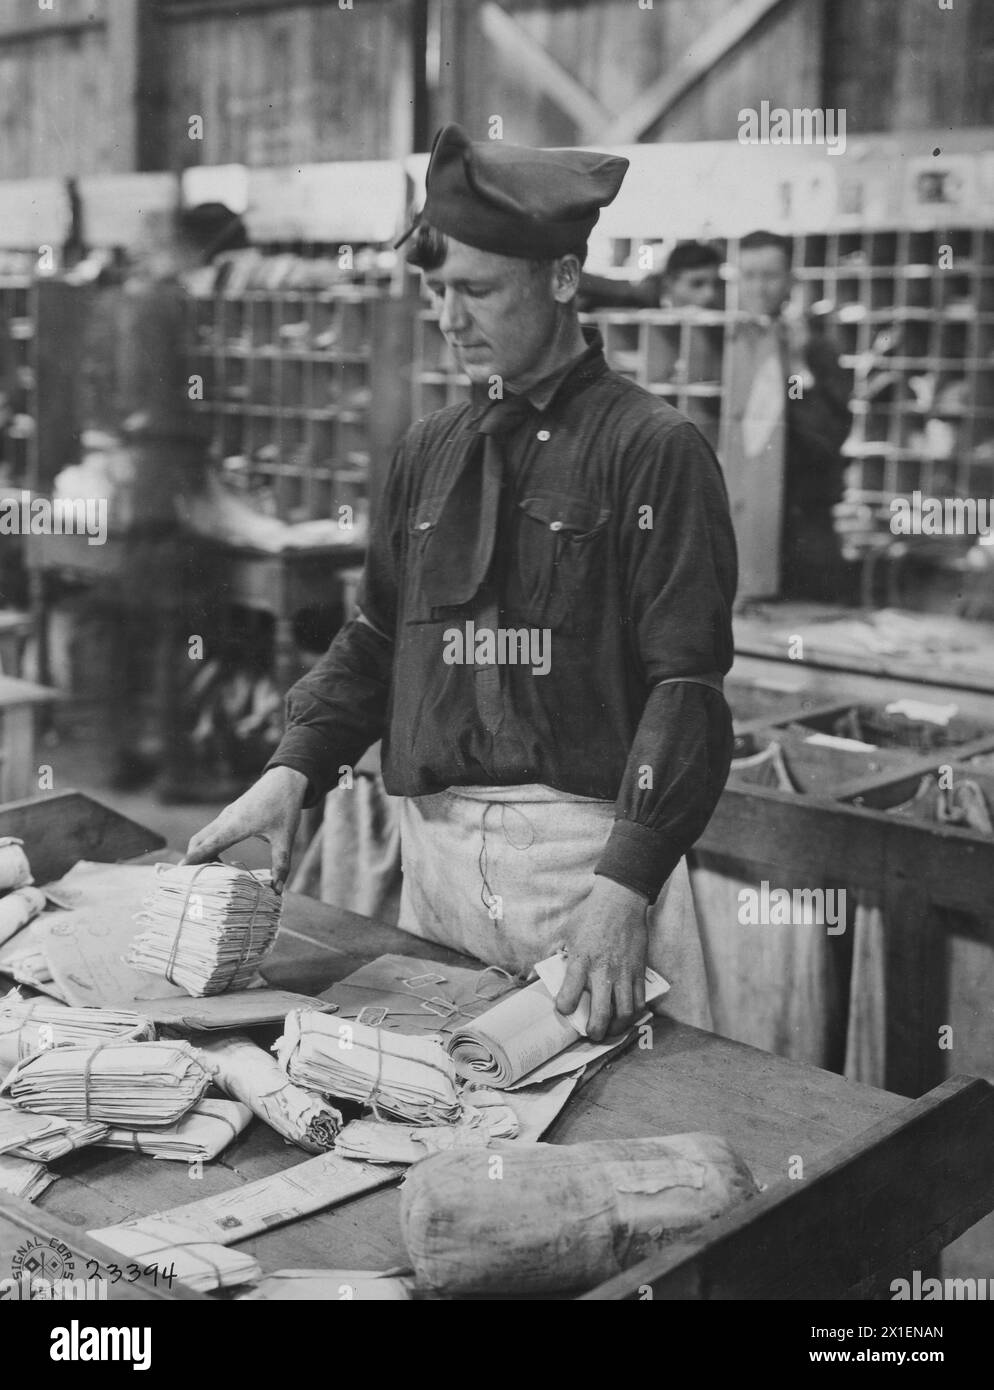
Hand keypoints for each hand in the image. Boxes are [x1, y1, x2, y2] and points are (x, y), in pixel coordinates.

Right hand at [181, 766, 308, 891]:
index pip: (209, 844)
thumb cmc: (285, 806)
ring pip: (203, 835)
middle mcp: (226, 819)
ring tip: (209, 875)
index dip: (194, 858)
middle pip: (198, 841)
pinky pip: (211, 832)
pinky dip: (207, 846)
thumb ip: (281, 863)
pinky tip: (218, 858)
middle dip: (193, 860)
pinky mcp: (229, 814)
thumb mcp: (285, 837)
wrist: (285, 778)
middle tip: (195, 882)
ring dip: (200, 853)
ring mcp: (226, 815)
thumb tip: (277, 890)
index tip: (180, 871)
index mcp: (237, 824)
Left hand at [555, 877, 648, 1041]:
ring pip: (624, 1013)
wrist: (621, 901)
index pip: (569, 996)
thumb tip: (532, 975)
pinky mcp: (639, 971)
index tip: (564, 1008)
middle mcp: (603, 972)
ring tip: (608, 1030)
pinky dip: (633, 1015)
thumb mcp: (563, 932)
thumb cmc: (589, 916)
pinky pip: (640, 1002)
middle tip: (590, 1035)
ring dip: (616, 1028)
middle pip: (601, 1014)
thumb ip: (549, 955)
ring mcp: (624, 973)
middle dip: (594, 1032)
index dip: (564, 1008)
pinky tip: (625, 1016)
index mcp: (581, 961)